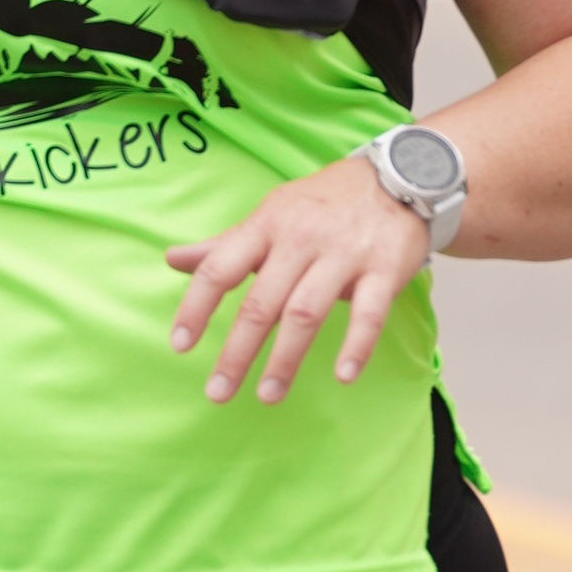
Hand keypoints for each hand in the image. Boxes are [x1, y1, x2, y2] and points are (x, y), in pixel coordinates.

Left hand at [165, 156, 430, 404]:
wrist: (398, 175)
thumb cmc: (323, 205)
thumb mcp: (270, 216)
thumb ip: (224, 245)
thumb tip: (172, 259)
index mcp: (266, 226)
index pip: (220, 268)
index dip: (196, 307)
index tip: (180, 346)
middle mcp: (300, 240)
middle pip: (261, 302)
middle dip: (237, 351)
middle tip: (218, 391)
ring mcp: (343, 254)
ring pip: (306, 312)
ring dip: (285, 359)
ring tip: (268, 395)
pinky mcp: (384, 268)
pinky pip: (368, 313)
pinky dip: (356, 346)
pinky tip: (343, 376)